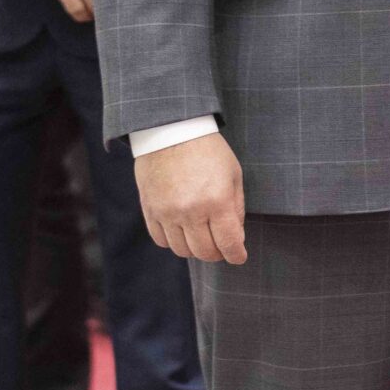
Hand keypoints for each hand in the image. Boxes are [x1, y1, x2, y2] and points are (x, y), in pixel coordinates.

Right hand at [136, 132, 245, 264]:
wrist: (172, 132)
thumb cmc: (209, 151)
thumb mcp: (233, 174)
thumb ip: (236, 207)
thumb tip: (236, 236)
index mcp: (217, 201)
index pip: (228, 242)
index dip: (236, 255)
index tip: (239, 257)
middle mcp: (191, 211)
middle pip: (204, 251)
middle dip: (217, 254)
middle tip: (222, 248)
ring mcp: (167, 213)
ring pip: (182, 250)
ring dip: (195, 249)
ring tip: (203, 238)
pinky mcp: (150, 211)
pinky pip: (162, 241)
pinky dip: (174, 242)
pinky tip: (183, 231)